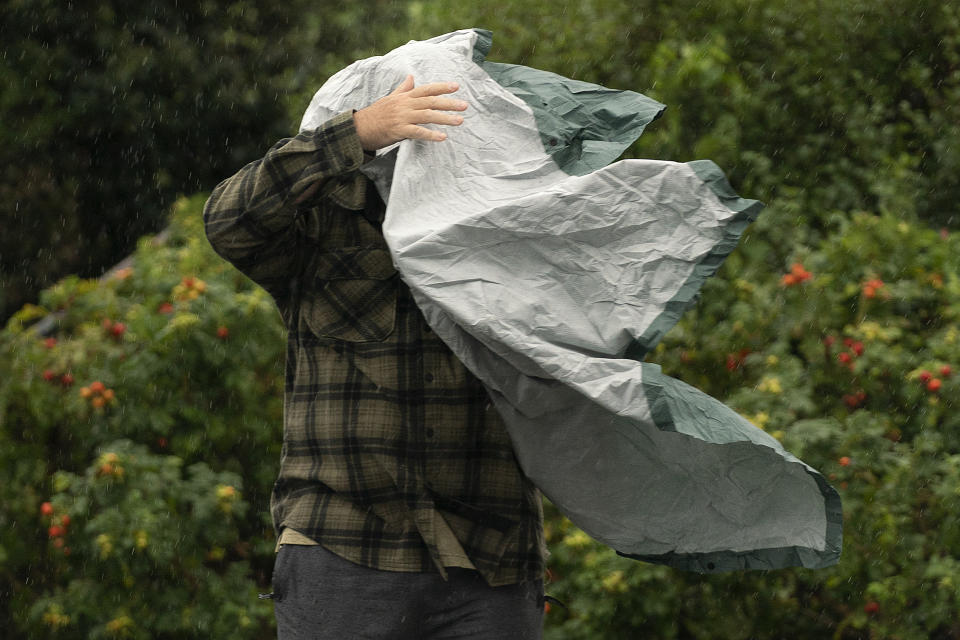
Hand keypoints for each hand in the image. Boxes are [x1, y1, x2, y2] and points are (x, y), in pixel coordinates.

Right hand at [353, 75, 467, 150]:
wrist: (359, 128)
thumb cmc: (376, 114)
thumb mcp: (390, 98)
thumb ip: (403, 89)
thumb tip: (411, 77)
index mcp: (404, 97)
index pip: (426, 89)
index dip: (441, 87)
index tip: (456, 86)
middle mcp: (405, 105)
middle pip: (430, 101)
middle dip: (449, 103)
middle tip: (465, 105)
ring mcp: (402, 117)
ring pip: (427, 115)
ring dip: (444, 118)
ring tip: (459, 121)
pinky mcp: (399, 131)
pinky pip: (418, 132)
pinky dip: (430, 134)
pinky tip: (442, 137)